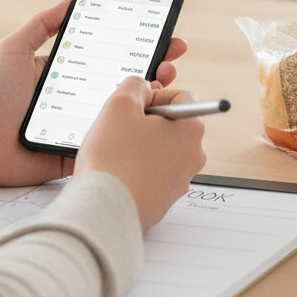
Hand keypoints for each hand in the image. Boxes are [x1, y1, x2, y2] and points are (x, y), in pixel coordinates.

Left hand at [0, 0, 188, 189]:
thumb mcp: (13, 49)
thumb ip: (40, 25)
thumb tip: (70, 0)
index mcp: (69, 72)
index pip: (111, 53)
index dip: (137, 42)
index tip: (160, 31)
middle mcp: (81, 96)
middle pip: (126, 79)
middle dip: (155, 65)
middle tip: (173, 54)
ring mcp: (84, 122)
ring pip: (127, 109)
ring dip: (152, 95)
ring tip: (166, 80)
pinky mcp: (82, 148)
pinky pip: (112, 139)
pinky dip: (134, 130)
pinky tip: (151, 115)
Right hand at [75, 79, 206, 231]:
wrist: (103, 211)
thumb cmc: (113, 159)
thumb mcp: (120, 104)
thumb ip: (135, 85)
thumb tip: (143, 88)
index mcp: (191, 129)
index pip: (182, 96)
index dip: (154, 96)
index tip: (133, 107)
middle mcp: (193, 156)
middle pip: (171, 124)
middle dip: (146, 121)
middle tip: (120, 128)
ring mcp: (179, 181)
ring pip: (160, 149)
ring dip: (139, 145)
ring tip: (115, 151)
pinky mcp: (162, 201)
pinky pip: (151, 174)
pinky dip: (135, 169)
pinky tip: (116, 171)